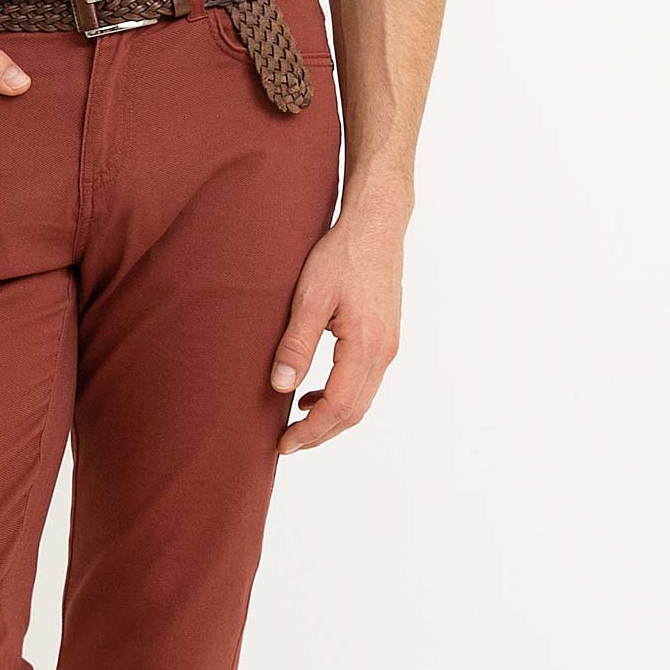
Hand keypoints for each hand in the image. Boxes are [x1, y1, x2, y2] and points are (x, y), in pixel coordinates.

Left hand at [268, 206, 404, 453]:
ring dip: (330, 418)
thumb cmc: (342, 254)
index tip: (284, 444)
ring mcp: (389, 346)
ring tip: (296, 423)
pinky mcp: (386, 338)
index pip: (339, 407)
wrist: (376, 225)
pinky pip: (365, 382)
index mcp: (366, 345)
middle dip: (320, 433)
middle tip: (286, 444)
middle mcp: (384, 352)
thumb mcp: (310, 297)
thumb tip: (280, 386)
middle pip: (354, 412)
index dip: (310, 431)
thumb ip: (296, 343)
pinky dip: (341, 398)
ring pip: (361, 400)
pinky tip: (314, 392)